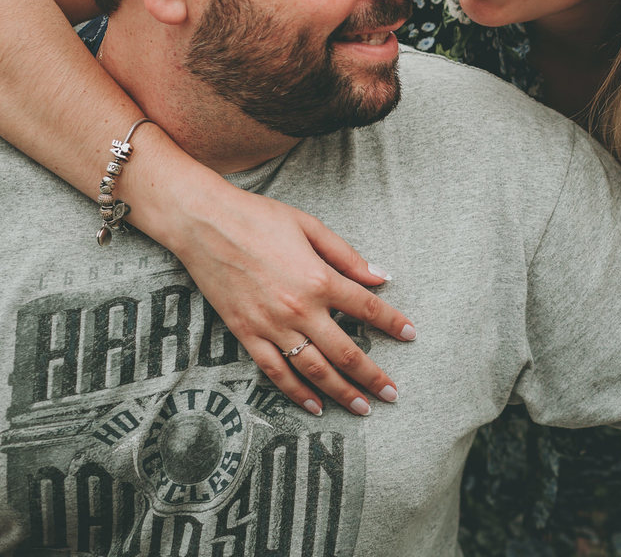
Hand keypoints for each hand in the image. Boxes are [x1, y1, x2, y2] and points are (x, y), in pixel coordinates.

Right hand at [168, 181, 413, 416]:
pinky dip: (296, 393)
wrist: (203, 223)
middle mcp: (299, 309)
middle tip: (392, 394)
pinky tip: (314, 406)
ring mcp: (271, 326)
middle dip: (373, 376)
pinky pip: (276, 372)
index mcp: (320, 279)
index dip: (393, 323)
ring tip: (363, 409)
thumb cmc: (259, 217)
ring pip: (314, 370)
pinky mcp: (246, 334)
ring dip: (341, 393)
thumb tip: (380, 277)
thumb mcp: (311, 227)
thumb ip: (347, 256)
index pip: (368, 308)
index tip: (411, 335)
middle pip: (346, 352)